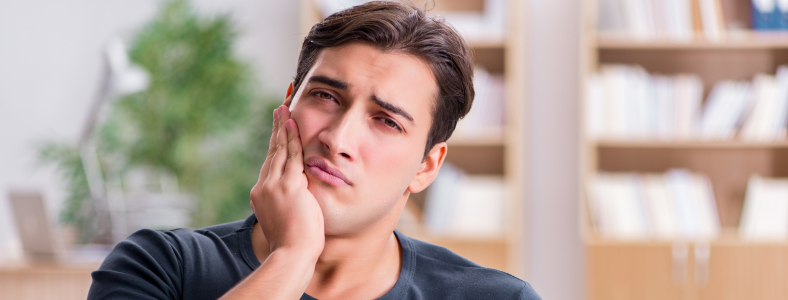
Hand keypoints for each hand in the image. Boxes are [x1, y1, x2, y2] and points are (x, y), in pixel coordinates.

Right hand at [250, 105, 324, 259]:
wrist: (291, 254)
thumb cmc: (294, 244)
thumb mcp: (286, 218)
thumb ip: (288, 203)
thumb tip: (297, 196)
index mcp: (261, 195)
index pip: (270, 163)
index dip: (275, 145)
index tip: (279, 130)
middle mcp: (263, 186)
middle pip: (272, 152)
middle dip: (277, 130)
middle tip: (280, 109)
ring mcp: (274, 185)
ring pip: (279, 150)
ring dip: (283, 127)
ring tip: (285, 108)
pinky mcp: (287, 186)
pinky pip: (291, 155)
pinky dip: (292, 137)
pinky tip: (293, 123)